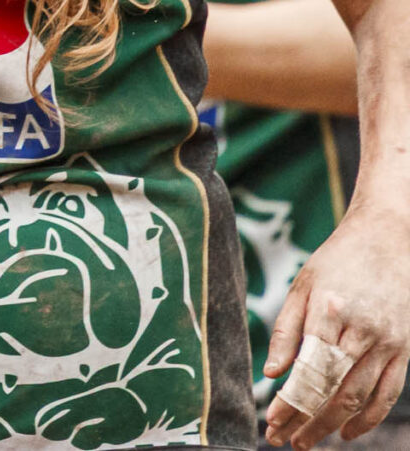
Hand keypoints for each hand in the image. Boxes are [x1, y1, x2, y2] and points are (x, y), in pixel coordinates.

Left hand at [262, 197, 409, 446]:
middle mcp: (361, 330)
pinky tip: (348, 432)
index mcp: (329, 310)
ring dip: (332, 425)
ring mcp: (388, 342)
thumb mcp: (302, 284)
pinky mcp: (405, 349)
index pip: (306, 368)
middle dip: (306, 420)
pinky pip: (388, 393)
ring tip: (308, 442)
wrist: (390, 238)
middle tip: (285, 441)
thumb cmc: (338, 260)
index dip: (289, 401)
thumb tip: (272, 372)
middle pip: (332, 389)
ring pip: (359, 397)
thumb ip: (286, 328)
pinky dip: (369, 418)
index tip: (272, 423)